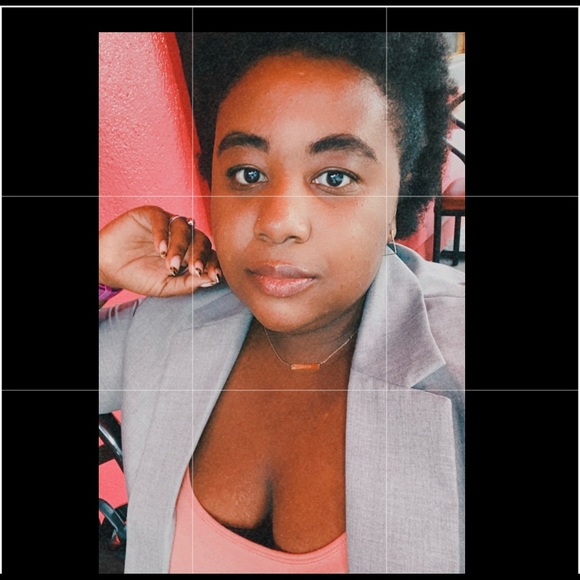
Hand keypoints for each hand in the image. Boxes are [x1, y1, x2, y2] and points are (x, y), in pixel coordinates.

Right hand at [99, 205, 220, 296]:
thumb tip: (213, 280)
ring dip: (180, 247)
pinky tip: (160, 250)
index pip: (209, 254)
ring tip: (171, 265)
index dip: (214, 264)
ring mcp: (168, 224)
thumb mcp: (166, 286)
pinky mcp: (151, 215)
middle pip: (201, 239)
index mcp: (190, 253)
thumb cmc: (139, 277)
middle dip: (200, 256)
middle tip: (194, 271)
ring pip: (185, 227)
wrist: (108, 269)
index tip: (214, 276)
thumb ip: (188, 284)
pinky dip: (163, 234)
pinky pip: (162, 219)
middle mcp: (182, 237)